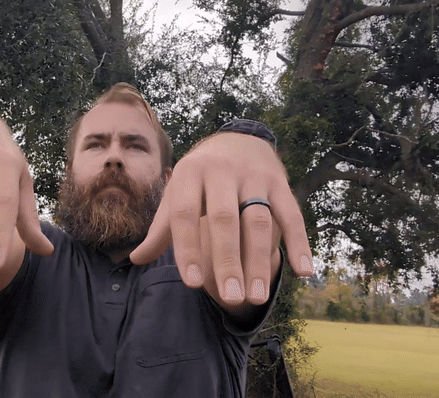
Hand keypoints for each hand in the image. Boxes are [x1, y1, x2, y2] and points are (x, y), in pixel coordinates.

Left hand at [129, 132, 312, 307]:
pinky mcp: (280, 182)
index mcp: (189, 173)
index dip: (188, 249)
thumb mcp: (177, 194)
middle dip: (228, 260)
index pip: (186, 214)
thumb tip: (135, 260)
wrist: (237, 141)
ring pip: (258, 221)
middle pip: (225, 219)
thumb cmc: (199, 179)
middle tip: (230, 298)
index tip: (192, 284)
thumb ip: (161, 228)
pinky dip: (299, 243)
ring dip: (259, 260)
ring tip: (257, 298)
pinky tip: (303, 273)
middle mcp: (221, 172)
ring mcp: (253, 176)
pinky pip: (292, 215)